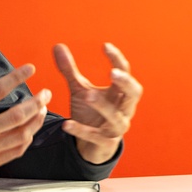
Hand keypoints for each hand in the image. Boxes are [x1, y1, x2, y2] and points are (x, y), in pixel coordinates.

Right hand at [0, 51, 51, 181]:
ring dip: (36, 121)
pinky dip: (27, 140)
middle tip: (46, 93)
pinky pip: (15, 152)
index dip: (16, 77)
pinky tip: (31, 130)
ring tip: (42, 109)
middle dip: (36, 103)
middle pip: (16, 116)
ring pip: (20, 135)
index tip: (30, 68)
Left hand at [53, 42, 142, 164]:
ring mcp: (117, 127)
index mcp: (120, 93)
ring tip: (88, 95)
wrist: (91, 145)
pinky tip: (67, 124)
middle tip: (113, 73)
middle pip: (133, 94)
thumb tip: (57, 46)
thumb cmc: (90, 112)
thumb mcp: (80, 89)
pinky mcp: (106, 143)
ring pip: (117, 117)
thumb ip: (70, 70)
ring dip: (104, 106)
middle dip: (126, 83)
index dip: (117, 59)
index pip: (125, 72)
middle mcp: (123, 109)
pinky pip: (97, 136)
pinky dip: (82, 130)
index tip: (105, 46)